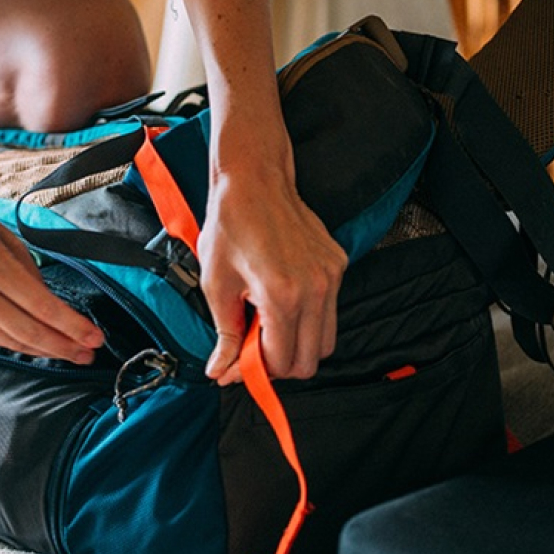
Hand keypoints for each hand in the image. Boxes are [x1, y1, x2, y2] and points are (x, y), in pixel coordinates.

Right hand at [0, 184, 104, 362]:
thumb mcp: (7, 238)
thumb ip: (31, 274)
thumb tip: (55, 309)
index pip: (41, 306)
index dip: (72, 326)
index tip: (95, 337)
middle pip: (27, 331)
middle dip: (64, 346)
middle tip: (89, 354)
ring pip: (10, 340)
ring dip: (45, 350)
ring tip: (71, 353)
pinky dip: (19, 344)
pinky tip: (40, 346)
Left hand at [199, 148, 346, 384]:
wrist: (254, 181)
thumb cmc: (231, 225)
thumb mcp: (216, 284)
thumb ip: (225, 334)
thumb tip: (222, 370)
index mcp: (282, 295)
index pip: (281, 362)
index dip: (254, 372)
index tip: (236, 368)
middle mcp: (315, 289)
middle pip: (310, 361)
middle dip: (279, 365)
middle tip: (252, 351)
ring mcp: (331, 276)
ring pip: (324, 341)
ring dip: (296, 346)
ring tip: (266, 327)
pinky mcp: (337, 265)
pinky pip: (330, 311)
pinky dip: (307, 320)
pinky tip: (280, 303)